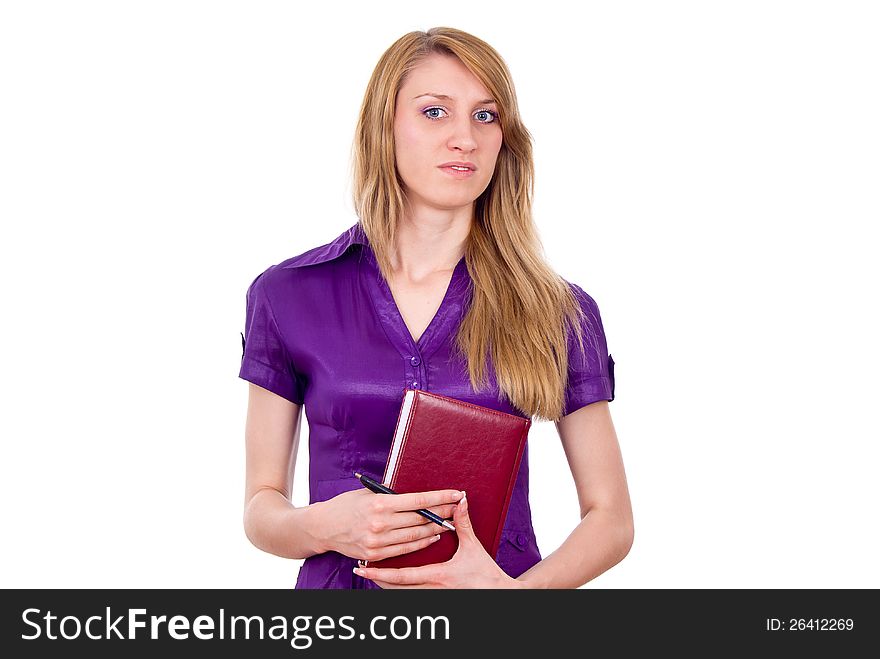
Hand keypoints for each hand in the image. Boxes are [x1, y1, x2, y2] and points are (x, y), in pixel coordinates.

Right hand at [315, 487, 461, 561]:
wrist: (323, 527)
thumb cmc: (346, 505)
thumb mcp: (367, 493)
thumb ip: (390, 494)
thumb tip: (416, 495)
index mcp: (380, 503)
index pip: (419, 501)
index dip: (441, 498)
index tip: (456, 494)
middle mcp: (380, 523)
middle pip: (421, 519)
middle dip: (443, 513)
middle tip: (458, 508)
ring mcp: (378, 541)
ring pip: (416, 536)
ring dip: (436, 529)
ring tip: (449, 523)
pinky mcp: (375, 554)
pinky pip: (404, 550)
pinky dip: (421, 543)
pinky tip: (431, 536)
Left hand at [353, 492, 523, 588]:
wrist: (497, 595)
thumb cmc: (485, 574)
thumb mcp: (473, 547)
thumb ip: (463, 523)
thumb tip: (460, 500)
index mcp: (438, 575)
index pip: (402, 575)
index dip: (382, 572)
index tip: (365, 568)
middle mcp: (432, 589)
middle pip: (396, 588)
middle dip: (378, 579)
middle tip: (361, 569)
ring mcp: (434, 596)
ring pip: (401, 594)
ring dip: (386, 584)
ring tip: (371, 573)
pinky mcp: (437, 598)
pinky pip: (411, 595)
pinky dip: (398, 588)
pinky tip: (392, 581)